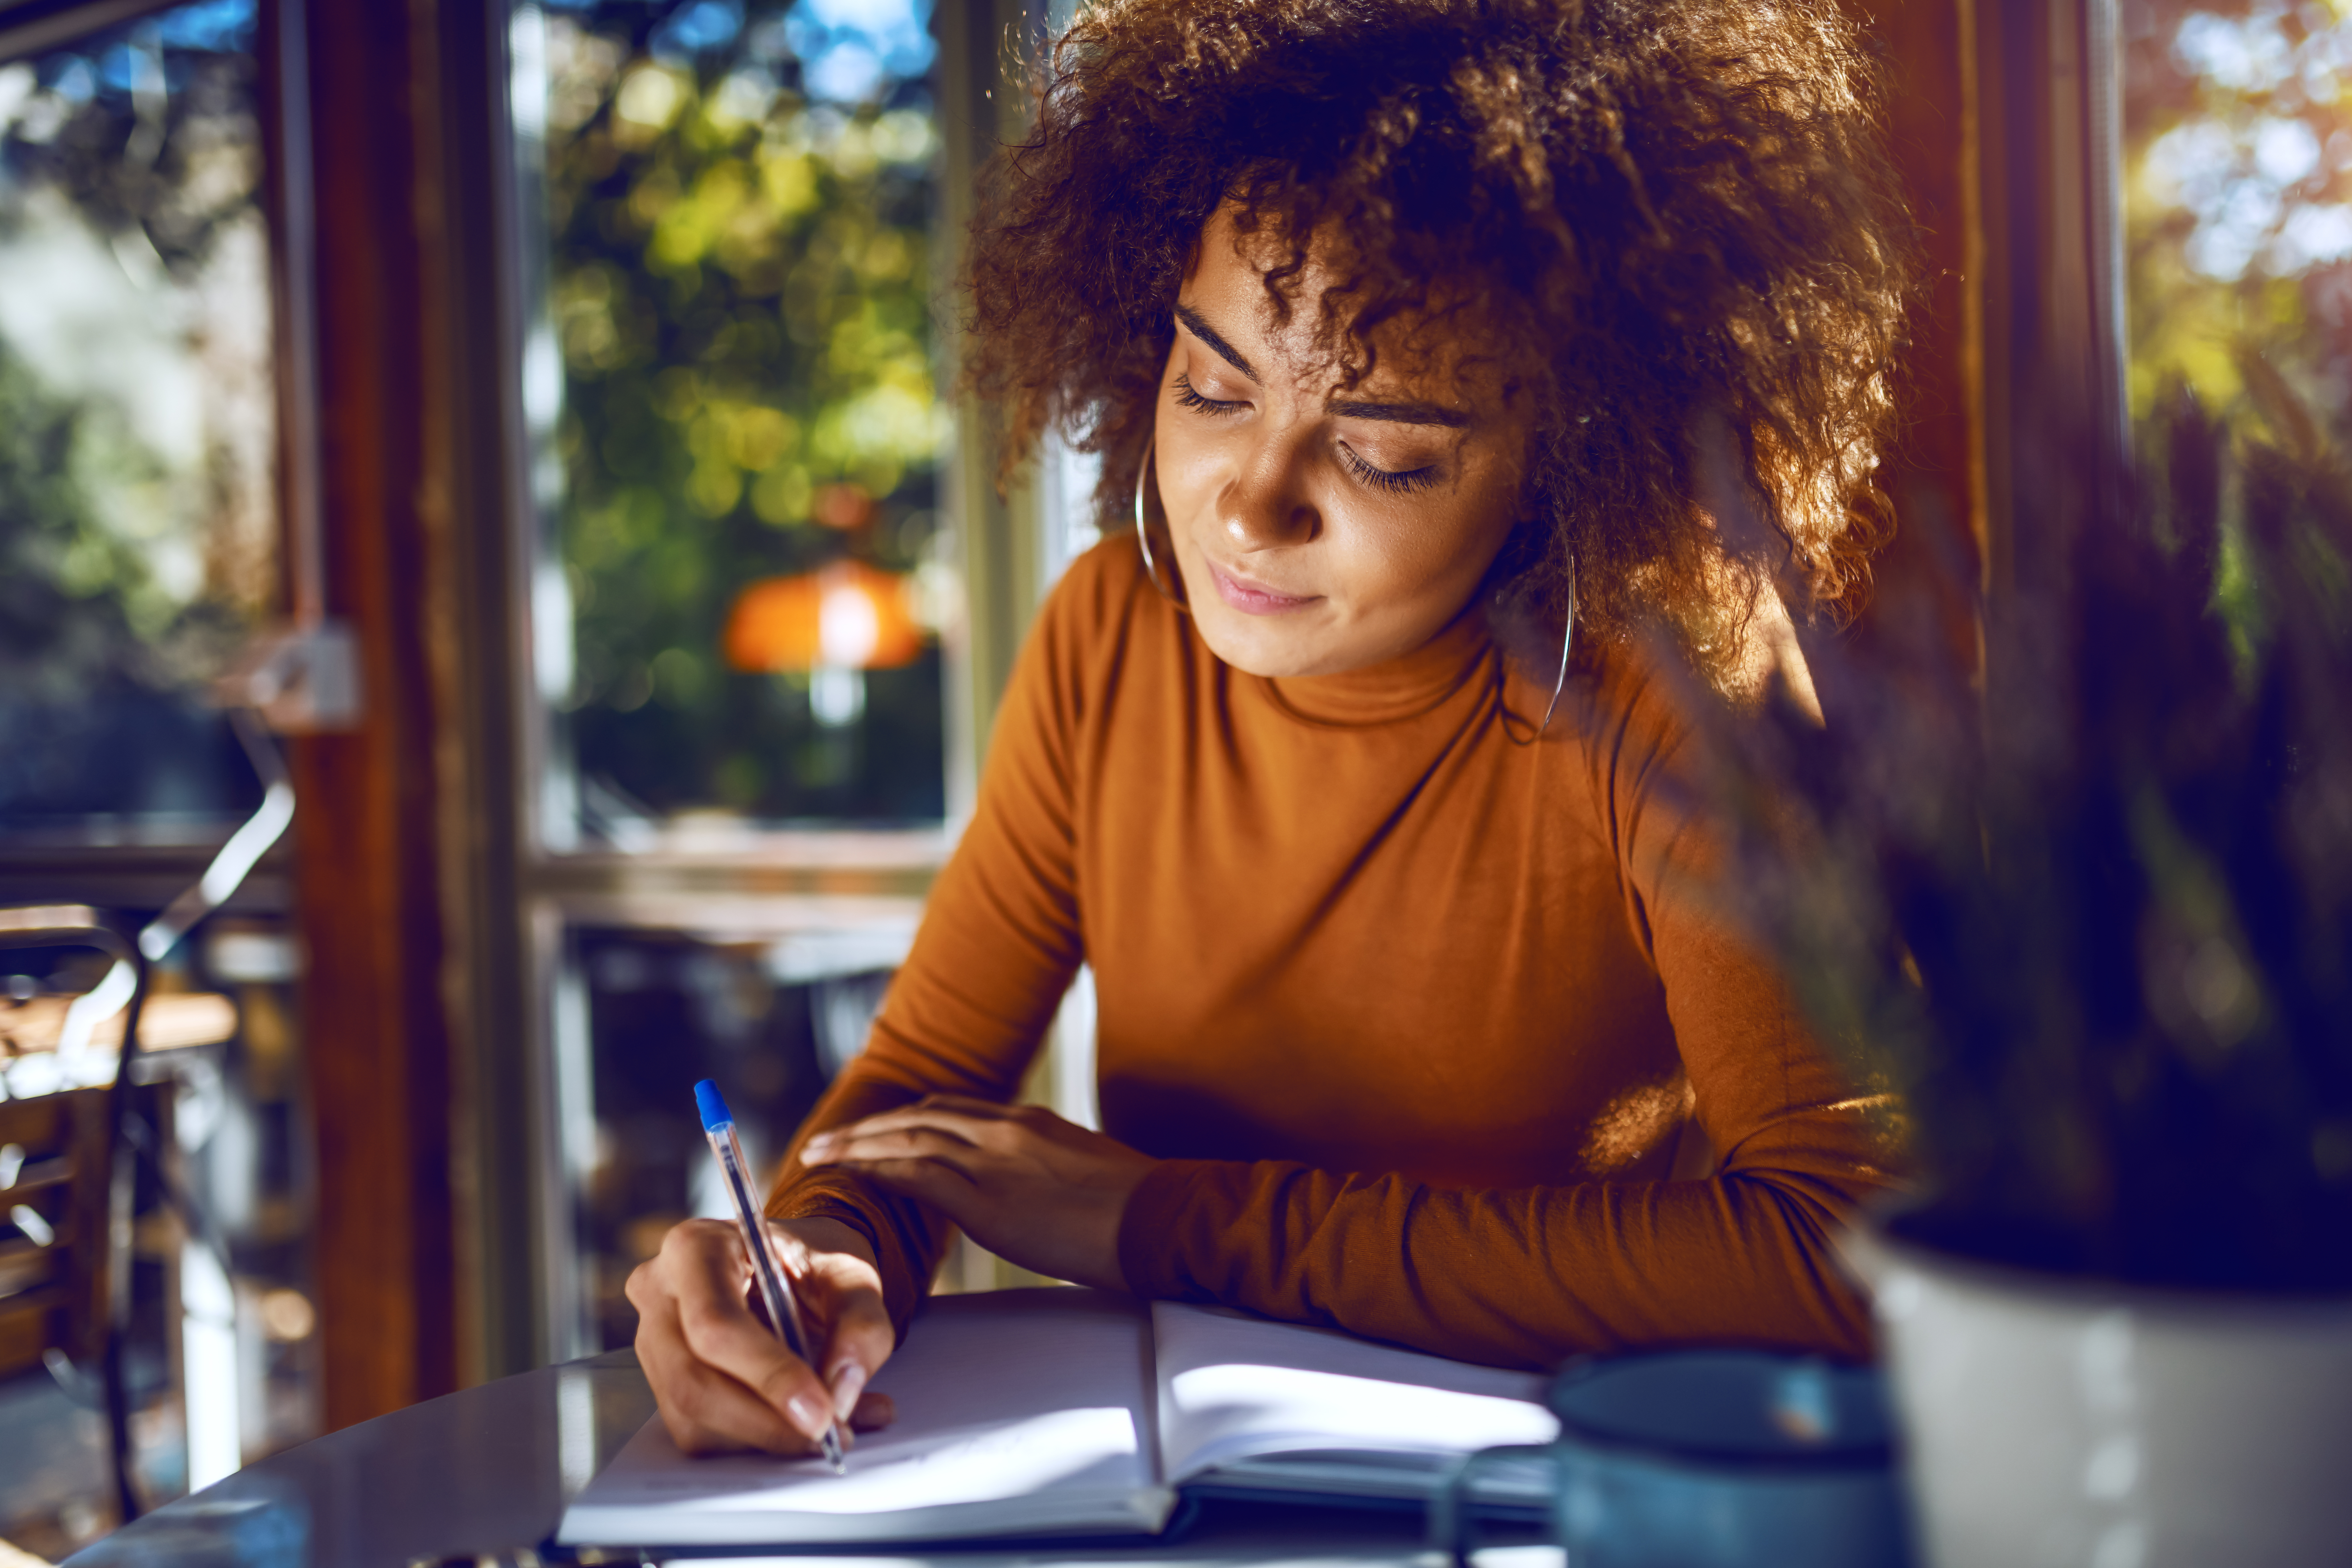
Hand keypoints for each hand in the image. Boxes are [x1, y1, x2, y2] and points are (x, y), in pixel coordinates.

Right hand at [627, 1214, 898, 1456]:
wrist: (791, 1268)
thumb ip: (860, 1324)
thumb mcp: (853, 1275)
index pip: (716, 1323)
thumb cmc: (813, 1264)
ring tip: (834, 1427)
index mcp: (696, 1247)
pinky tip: (798, 1425)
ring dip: (766, 1436)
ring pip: (692, 1416)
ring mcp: (652, 1341)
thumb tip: (841, 1392)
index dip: (768, 1375)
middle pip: (694, 1380)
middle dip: (767, 1421)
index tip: (823, 1413)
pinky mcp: (661, 1382)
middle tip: (832, 1434)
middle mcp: (659, 1292)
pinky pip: (698, 1432)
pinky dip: (755, 1440)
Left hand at [800, 1097, 1154, 1291]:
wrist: (1160, 1218)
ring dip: (859, 1146)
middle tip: (828, 1141)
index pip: (951, 1110)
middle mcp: (1006, 1131)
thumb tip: (1026, 1183)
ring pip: (908, 1140)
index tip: (875, 1129)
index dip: (905, 1119)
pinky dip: (880, 1172)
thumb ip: (1044, 1165)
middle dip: (868, 1128)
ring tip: (821, 1156)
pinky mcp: (990, 1201)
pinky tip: (853, 1177)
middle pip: (919, 1117)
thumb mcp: (1083, 1166)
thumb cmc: (1135, 1205)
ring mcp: (996, 1162)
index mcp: (1028, 1122)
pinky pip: (918, 1177)